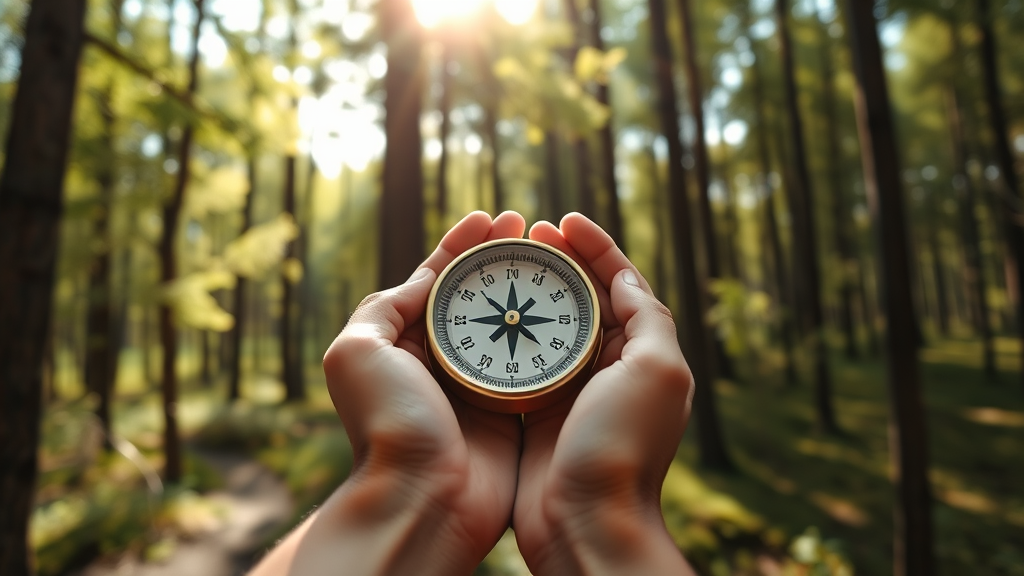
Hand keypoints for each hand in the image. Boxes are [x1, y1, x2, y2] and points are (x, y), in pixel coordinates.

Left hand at [249, 211, 525, 575]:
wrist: (423, 497)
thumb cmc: (388, 424)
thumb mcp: (358, 351)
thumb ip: (385, 306)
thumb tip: (426, 278)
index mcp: (401, 342)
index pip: (434, 278)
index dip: (462, 245)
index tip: (492, 218)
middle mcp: (440, 360)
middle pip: (475, 295)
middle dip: (500, 258)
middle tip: (530, 228)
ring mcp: (477, 384)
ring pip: (508, 323)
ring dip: (528, 288)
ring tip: (554, 256)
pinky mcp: (511, 409)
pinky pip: (534, 361)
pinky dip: (551, 333)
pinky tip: (571, 307)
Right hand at [513, 213, 696, 574]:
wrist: (585, 521)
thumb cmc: (622, 446)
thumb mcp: (656, 370)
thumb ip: (647, 317)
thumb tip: (625, 276)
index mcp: (644, 352)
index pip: (622, 282)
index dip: (597, 246)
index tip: (563, 221)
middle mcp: (611, 367)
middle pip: (584, 298)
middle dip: (560, 262)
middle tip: (526, 235)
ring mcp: (573, 389)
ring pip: (551, 324)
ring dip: (531, 291)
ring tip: (503, 262)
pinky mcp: (538, 411)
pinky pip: (522, 358)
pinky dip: (508, 331)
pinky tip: (483, 313)